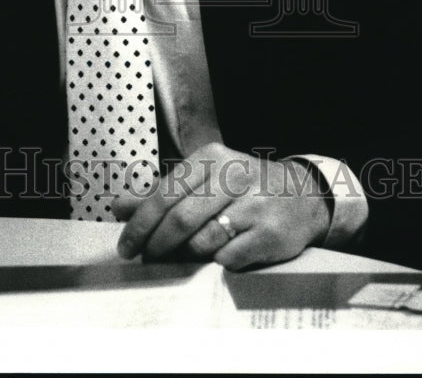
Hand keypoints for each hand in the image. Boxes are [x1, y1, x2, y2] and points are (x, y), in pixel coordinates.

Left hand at [112, 143, 330, 270]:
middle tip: (145, 258)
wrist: (302, 197)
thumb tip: (119, 207)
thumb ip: (163, 192)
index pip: (165, 193)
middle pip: (180, 218)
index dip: (140, 224)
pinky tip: (219, 256)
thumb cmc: (242, 188)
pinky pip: (228, 258)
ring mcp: (254, 204)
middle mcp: (233, 175)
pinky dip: (216, 263)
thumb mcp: (204, 179)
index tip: (125, 245)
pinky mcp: (270, 233)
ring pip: (203, 241)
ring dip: (185, 255)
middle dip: (156, 244)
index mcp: (211, 157)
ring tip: (180, 257)